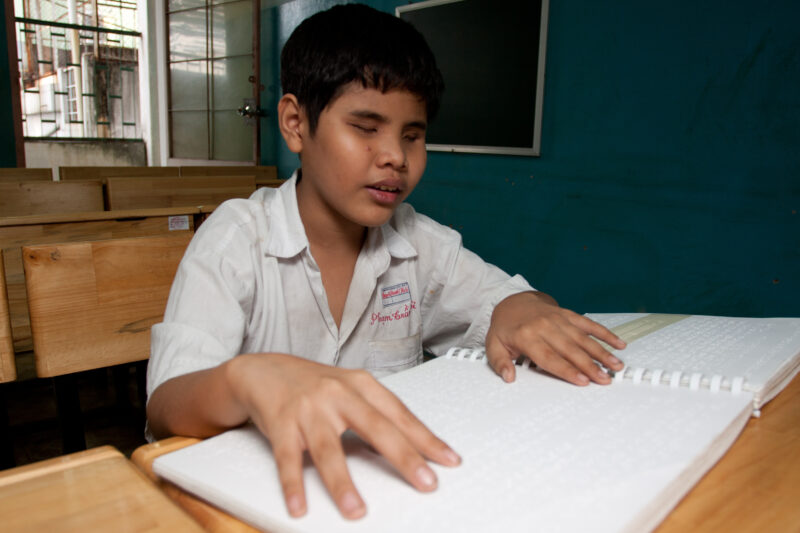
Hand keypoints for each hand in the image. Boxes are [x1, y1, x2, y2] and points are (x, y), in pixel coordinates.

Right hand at [227, 353, 460, 519]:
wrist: (262, 369)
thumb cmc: (311, 384)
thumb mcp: (347, 390)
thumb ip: (373, 414)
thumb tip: (406, 448)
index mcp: (359, 384)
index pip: (399, 414)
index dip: (425, 438)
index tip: (449, 460)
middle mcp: (336, 394)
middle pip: (376, 427)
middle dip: (404, 457)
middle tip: (425, 483)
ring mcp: (308, 409)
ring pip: (329, 449)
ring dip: (343, 483)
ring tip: (356, 510)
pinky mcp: (281, 423)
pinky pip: (287, 459)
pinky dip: (293, 485)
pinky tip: (300, 506)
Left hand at [485, 292, 625, 385]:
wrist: (512, 301)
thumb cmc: (505, 327)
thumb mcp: (493, 345)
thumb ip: (499, 363)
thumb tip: (508, 377)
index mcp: (526, 336)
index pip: (549, 356)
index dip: (567, 370)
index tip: (582, 381)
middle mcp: (545, 326)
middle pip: (570, 349)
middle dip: (589, 365)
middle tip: (604, 379)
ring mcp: (558, 319)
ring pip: (583, 337)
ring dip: (601, 352)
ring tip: (616, 366)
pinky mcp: (568, 314)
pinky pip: (589, 324)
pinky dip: (605, 333)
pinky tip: (618, 344)